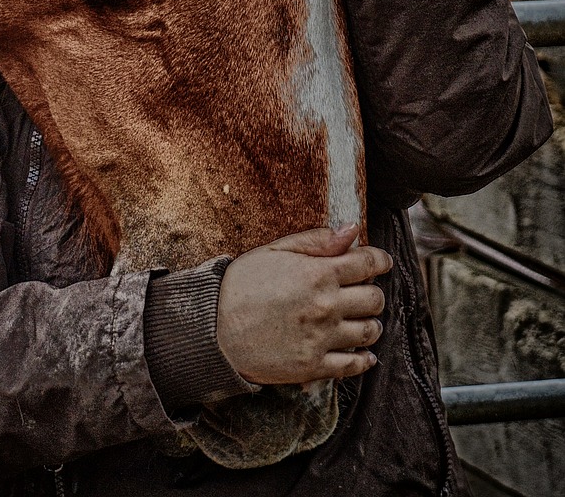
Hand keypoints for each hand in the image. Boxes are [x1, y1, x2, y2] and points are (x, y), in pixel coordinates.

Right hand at [216, 224, 390, 384]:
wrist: (214, 326)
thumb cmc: (241, 284)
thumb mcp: (274, 251)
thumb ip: (315, 241)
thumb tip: (352, 230)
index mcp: (318, 274)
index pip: (367, 263)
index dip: (380, 260)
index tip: (381, 261)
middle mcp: (326, 306)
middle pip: (374, 299)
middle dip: (372, 292)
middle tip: (361, 291)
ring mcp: (323, 338)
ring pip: (370, 332)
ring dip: (370, 323)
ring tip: (360, 320)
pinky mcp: (315, 366)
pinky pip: (354, 365)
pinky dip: (364, 359)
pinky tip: (363, 353)